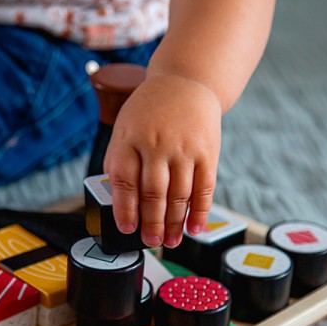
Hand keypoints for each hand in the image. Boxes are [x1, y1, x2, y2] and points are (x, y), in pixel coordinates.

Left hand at [103, 73, 221, 248]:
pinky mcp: (206, 152)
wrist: (184, 83)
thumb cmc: (149, 112)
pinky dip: (199, 212)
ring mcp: (183, 148)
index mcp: (130, 138)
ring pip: (179, 195)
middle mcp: (156, 144)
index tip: (127, 228)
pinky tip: (194, 229)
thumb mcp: (124, 129)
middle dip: (152, 224)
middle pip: (153, 193)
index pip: (124, 181)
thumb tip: (120, 203)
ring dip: (174, 223)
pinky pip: (204, 188)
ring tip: (170, 240)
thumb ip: (120, 162)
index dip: (125, 209)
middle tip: (151, 242)